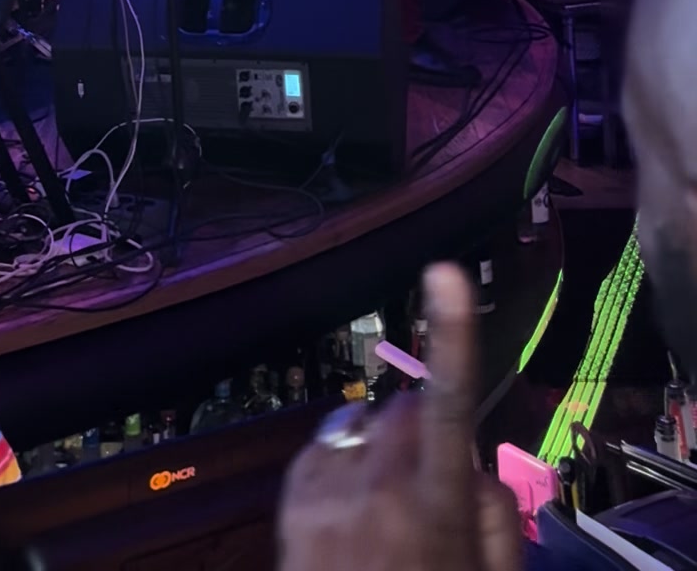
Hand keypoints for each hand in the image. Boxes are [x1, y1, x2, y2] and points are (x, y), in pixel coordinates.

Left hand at [277, 264, 520, 570]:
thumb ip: (493, 511)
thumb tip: (473, 457)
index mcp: (437, 507)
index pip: (450, 404)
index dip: (451, 334)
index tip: (444, 273)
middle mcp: (377, 490)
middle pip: (406, 409)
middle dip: (424, 431)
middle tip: (433, 486)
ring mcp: (328, 495)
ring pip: (363, 427)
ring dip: (379, 449)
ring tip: (387, 508)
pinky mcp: (291, 504)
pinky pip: (324, 449)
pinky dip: (341, 463)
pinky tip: (352, 508)